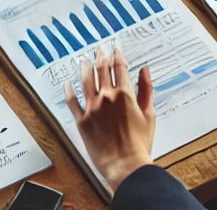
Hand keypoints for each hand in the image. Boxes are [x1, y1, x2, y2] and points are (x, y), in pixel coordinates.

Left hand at [64, 47, 154, 191]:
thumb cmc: (139, 145)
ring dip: (85, 68)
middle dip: (101, 57)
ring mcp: (92, 108)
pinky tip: (68, 84)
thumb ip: (147, 90)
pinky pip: (72, 102)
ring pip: (85, 81)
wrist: (126, 166)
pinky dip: (69, 91)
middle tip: (99, 50)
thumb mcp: (149, 115)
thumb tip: (144, 71)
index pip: (119, 68)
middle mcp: (106, 98)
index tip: (115, 50)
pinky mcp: (82, 121)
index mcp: (124, 95)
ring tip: (84, 60)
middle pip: (101, 70)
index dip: (117, 56)